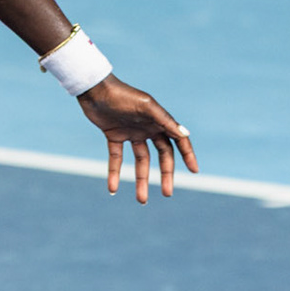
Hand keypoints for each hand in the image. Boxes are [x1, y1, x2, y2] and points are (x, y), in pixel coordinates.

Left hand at [76, 75, 197, 203]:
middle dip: (165, 175)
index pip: (178, 141)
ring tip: (142, 200)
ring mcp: (131, 133)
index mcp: (159, 121)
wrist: (95, 89)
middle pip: (161, 156)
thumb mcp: (146, 108)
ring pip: (141, 161)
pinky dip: (114, 173)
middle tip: (166, 193)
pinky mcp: (114, 136)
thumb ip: (165, 121)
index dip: (188, 155)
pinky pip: (116, 159)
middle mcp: (148, 128)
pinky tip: (113, 189)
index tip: (194, 171)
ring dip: (141, 180)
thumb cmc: (122, 95)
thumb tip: (185, 135)